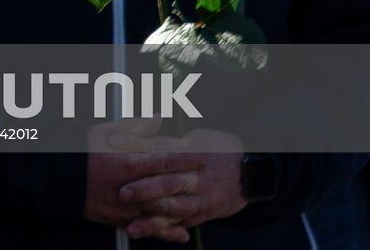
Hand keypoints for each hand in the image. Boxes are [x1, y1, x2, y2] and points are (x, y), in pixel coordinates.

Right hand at [85, 119, 198, 240]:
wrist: (59, 180)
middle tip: (209, 182)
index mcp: (129, 163)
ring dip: (184, 210)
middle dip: (191, 185)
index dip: (187, 159)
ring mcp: (128, 206)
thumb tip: (159, 118)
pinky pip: (149, 229)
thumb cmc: (81, 152)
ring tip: (202, 207)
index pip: (166, 160)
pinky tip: (183, 234)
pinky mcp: (121, 220)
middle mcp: (133, 187)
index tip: (204, 156)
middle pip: (170, 188)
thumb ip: (134, 126)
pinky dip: (167, 233)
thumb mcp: (104, 131)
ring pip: (163, 211)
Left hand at [115, 128, 246, 238]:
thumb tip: (138, 137)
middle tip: (123, 194)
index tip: (117, 151)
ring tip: (132, 227)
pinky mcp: (206, 213)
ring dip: (153, 219)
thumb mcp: (196, 139)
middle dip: (145, 191)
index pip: (164, 154)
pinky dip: (167, 229)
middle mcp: (199, 178)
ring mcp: (204, 198)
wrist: (252, 172)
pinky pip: (185, 223)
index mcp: (195, 154)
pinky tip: (150, 233)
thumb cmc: (219, 149)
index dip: (140, 154)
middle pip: (169, 184)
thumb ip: (167, 141)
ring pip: (176, 209)